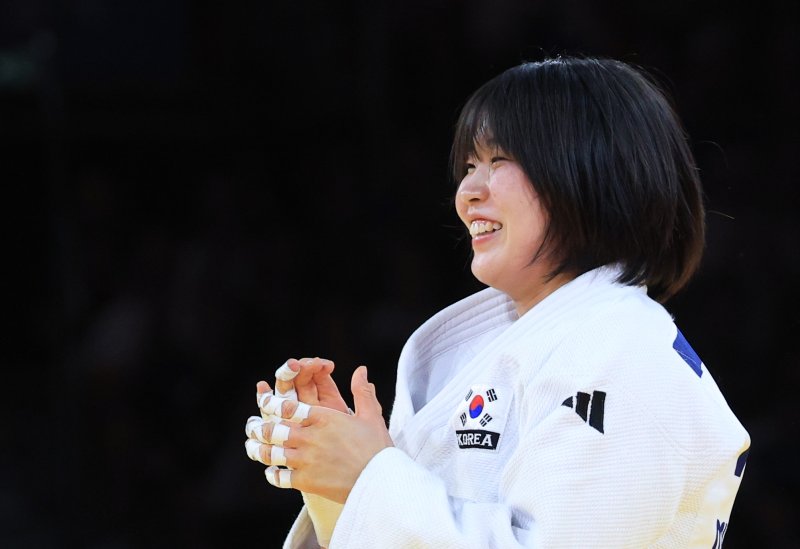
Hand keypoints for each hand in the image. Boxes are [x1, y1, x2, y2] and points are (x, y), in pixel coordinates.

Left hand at [247, 366, 392, 502]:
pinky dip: (273, 474)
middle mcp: (309, 437)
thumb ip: (362, 392)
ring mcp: (305, 460)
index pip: (288, 407)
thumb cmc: (377, 449)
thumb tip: (361, 370)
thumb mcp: (371, 417)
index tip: (264, 401)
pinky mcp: (305, 481)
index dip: (272, 403)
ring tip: (252, 447)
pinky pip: (280, 477)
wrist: (379, 482)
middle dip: (260, 427)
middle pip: (274, 429)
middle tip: (252, 426)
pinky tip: (271, 472)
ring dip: (258, 450)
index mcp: (323, 418)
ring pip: (272, 453)